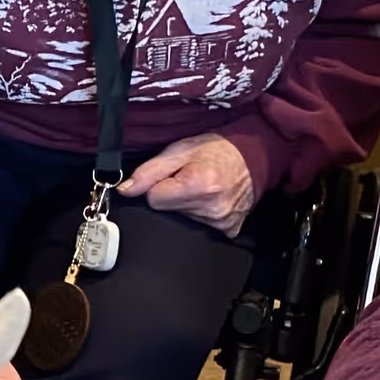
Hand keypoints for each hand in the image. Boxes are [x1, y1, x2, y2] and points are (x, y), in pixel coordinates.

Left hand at [119, 133, 254, 237]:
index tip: (171, 177)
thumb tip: (125, 190)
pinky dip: (203, 214)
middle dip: (173, 196)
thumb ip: (149, 171)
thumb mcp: (179, 150)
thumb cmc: (216, 150)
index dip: (158, 187)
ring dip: (188, 204)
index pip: (154, 199)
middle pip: (168, 211)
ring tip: (202, 187)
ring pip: (183, 219)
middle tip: (188, 179)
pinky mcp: (229, 228)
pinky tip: (211, 200)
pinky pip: (203, 226)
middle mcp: (211, 207)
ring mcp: (221, 221)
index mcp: (197, 186)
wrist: (253, 155)